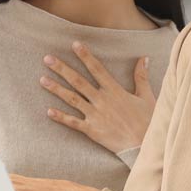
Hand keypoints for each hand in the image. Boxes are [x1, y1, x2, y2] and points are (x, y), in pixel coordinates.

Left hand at [40, 42, 155, 153]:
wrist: (144, 145)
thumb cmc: (147, 121)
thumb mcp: (147, 96)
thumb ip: (142, 77)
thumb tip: (144, 58)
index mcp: (114, 90)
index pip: (97, 69)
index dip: (85, 56)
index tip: (74, 44)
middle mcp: (102, 100)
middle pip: (78, 81)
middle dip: (62, 69)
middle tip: (47, 59)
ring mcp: (95, 115)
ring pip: (72, 99)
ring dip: (56, 89)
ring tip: (42, 80)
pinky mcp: (92, 130)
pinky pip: (73, 123)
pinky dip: (61, 117)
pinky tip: (48, 111)